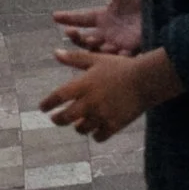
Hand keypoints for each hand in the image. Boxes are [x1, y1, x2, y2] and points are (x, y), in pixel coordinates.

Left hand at [39, 46, 180, 140]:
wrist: (146, 80)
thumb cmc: (120, 67)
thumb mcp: (95, 59)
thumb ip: (74, 58)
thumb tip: (55, 53)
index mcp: (82, 85)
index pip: (58, 97)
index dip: (48, 104)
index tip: (42, 108)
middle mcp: (89, 102)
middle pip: (66, 117)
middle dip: (58, 119)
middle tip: (56, 119)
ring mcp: (101, 115)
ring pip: (82, 129)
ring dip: (78, 127)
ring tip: (78, 125)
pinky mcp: (114, 125)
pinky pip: (99, 137)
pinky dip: (95, 135)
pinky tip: (95, 131)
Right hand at [52, 0, 143, 54]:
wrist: (164, 11)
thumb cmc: (143, 1)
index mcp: (103, 18)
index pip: (81, 19)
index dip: (68, 18)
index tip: (55, 16)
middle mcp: (107, 32)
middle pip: (85, 38)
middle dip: (76, 37)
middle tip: (69, 32)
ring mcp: (118, 42)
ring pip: (99, 48)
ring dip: (92, 46)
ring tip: (89, 41)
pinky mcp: (132, 49)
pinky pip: (121, 55)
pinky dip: (115, 55)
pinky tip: (109, 51)